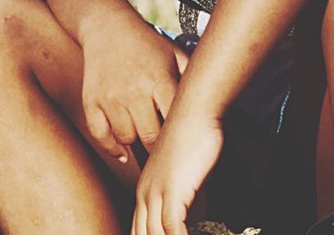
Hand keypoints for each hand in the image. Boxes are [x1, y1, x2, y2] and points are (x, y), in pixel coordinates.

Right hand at [79, 13, 189, 163]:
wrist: (108, 26)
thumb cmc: (147, 44)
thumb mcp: (175, 55)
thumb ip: (192, 80)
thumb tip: (214, 105)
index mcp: (159, 80)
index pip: (174, 122)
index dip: (180, 137)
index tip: (185, 144)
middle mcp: (134, 91)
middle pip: (150, 137)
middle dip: (159, 145)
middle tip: (165, 148)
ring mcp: (111, 97)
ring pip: (126, 138)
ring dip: (136, 141)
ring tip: (144, 134)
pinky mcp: (92, 101)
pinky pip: (100, 136)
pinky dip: (111, 146)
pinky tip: (122, 149)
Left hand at [131, 108, 223, 234]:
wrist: (194, 111)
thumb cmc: (193, 138)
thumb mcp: (186, 177)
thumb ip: (187, 201)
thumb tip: (194, 218)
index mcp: (144, 191)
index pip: (139, 231)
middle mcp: (144, 195)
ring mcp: (156, 193)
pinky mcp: (172, 191)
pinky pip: (173, 228)